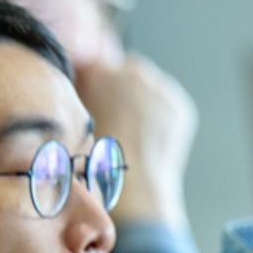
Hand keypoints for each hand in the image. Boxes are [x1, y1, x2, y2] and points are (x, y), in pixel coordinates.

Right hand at [74, 52, 195, 230]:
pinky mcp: (179, 106)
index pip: (96, 61)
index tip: (92, 93)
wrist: (135, 191)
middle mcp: (134, 73)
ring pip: (148, 84)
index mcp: (101, 73)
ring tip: (131, 129)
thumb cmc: (97, 165)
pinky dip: (159, 113)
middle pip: (125, 68)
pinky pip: (166, 101)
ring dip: (141, 98)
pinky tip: (147, 136)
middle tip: (113, 115)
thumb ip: (77, 96)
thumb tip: (84, 83)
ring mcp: (161, 89)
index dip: (94, 79)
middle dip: (121, 86)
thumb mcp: (73, 123)